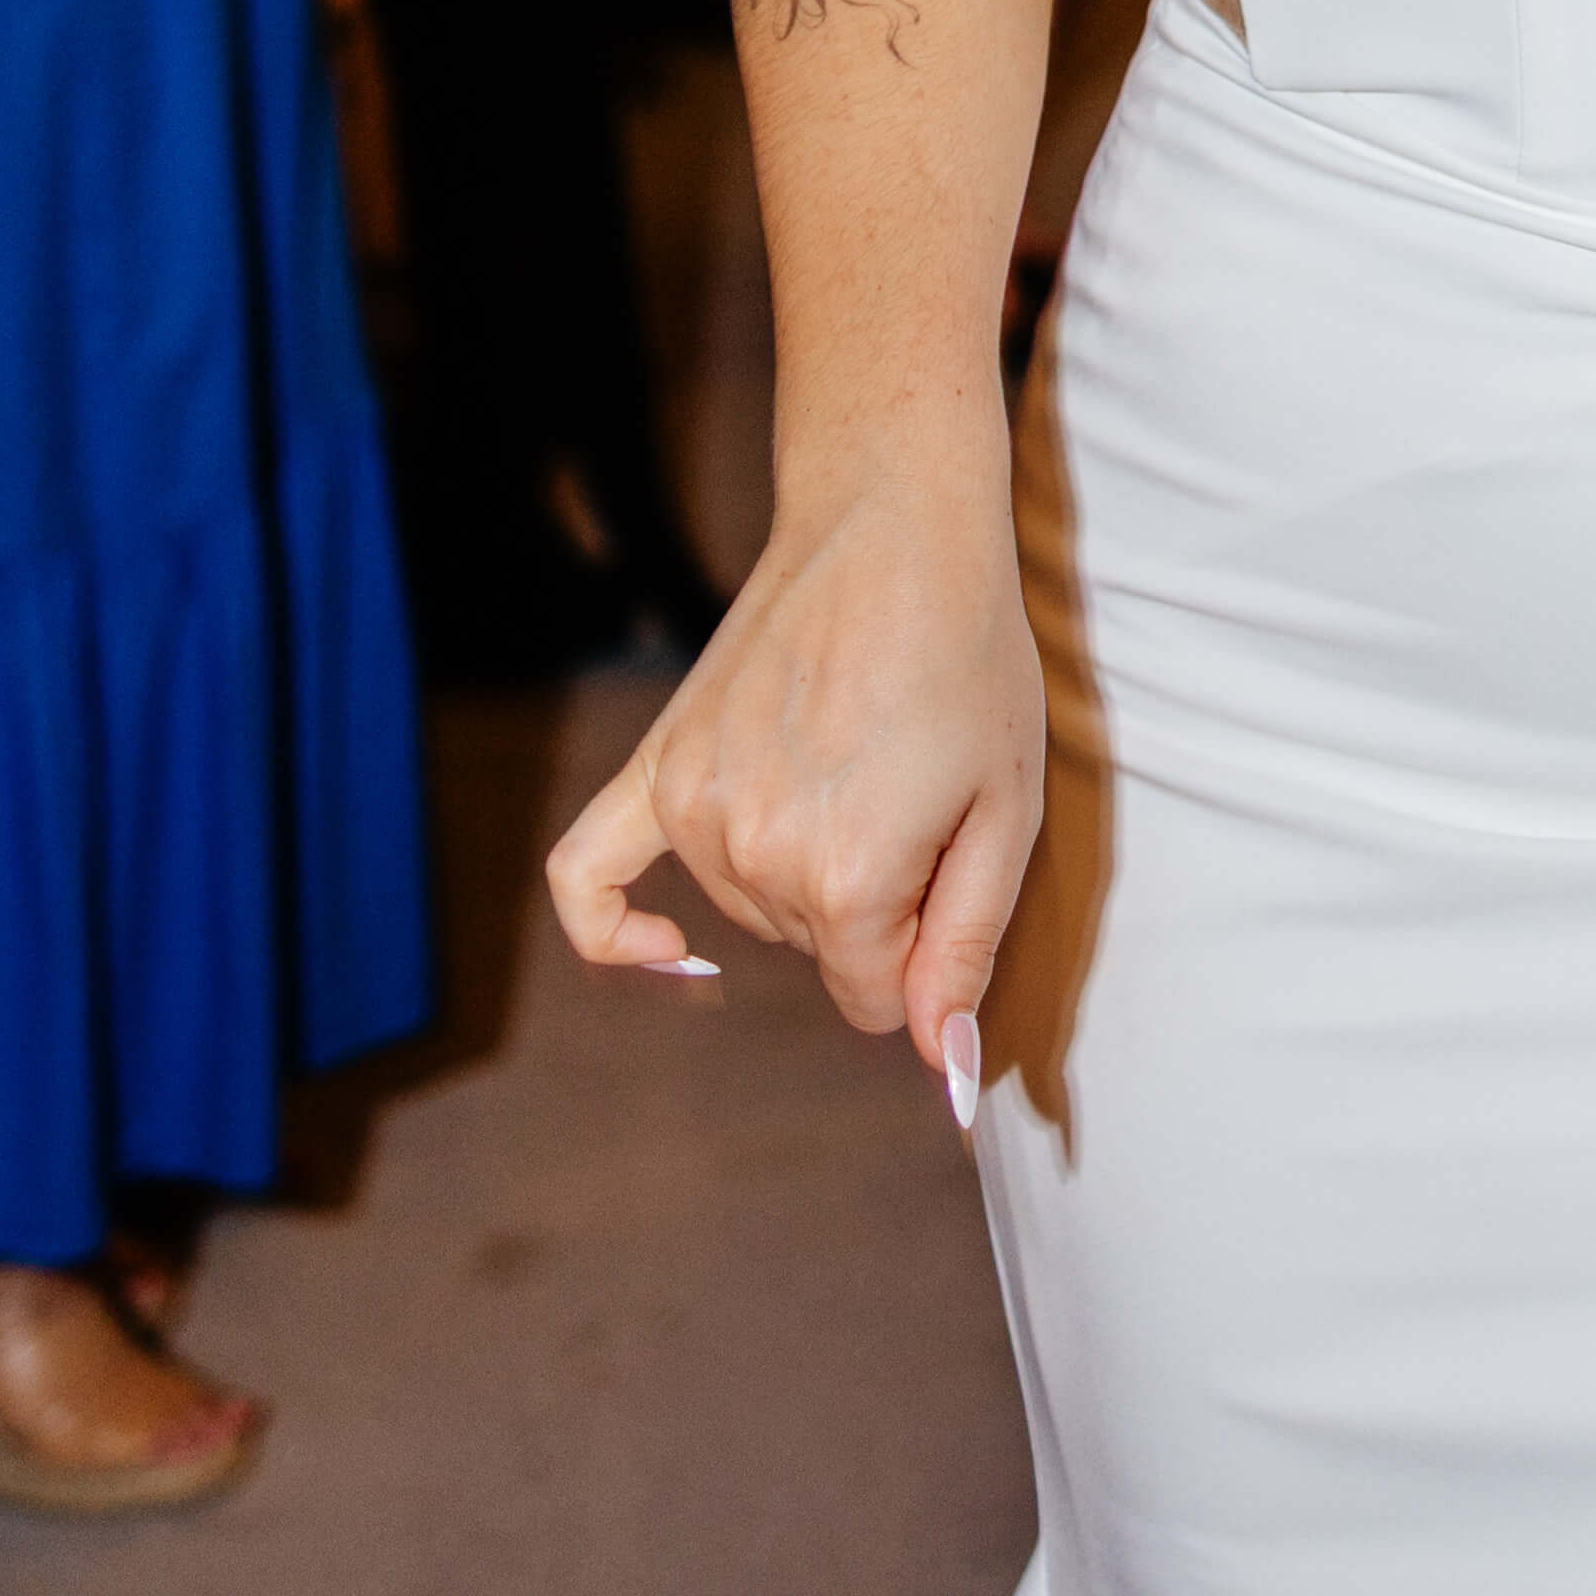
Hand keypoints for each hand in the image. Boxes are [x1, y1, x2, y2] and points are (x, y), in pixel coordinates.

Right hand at [545, 456, 1048, 1119]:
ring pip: (750, 914)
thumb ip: (964, 950)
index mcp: (850, 881)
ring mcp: (696, 811)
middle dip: (875, 903)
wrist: (892, 528)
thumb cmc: (970, 661)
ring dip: (800, 874)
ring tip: (857, 762)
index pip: (878, 1003)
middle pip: (817, 952)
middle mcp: (756, 857)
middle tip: (916, 787)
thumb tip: (944, 1067)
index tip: (951, 861)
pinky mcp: (658, 769)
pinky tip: (661, 951)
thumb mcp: (1006, 812)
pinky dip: (612, 932)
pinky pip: (588, 876)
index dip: (926, 948)